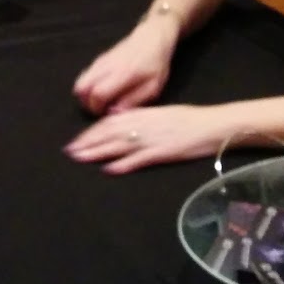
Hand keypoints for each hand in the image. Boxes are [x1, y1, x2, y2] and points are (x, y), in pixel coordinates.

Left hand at [65, 105, 235, 174]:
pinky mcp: (163, 153)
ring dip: (97, 152)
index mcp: (144, 113)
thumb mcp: (162, 114)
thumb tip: (122, 124)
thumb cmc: (190, 120)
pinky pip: (139, 159)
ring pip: (119, 145)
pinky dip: (123, 164)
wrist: (214, 125)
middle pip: (109, 132)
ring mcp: (153, 139)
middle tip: (69, 151)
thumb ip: (142, 119)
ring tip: (80, 159)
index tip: (77, 139)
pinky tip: (109, 170)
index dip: (92, 131)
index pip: (111, 121)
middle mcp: (144, 124)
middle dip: (87, 142)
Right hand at [72, 18, 179, 114]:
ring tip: (102, 99)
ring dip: (86, 95)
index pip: (97, 94)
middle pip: (81, 89)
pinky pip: (85, 76)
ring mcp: (99, 62)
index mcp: (122, 74)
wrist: (151, 37)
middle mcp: (106, 67)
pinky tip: (103, 88)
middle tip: (102, 107)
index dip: (97, 108)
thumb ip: (133, 101)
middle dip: (87, 103)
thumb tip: (114, 112)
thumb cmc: (155, 64)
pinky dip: (89, 86)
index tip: (106, 112)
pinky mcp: (98, 60)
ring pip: (80, 82)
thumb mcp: (153, 87)